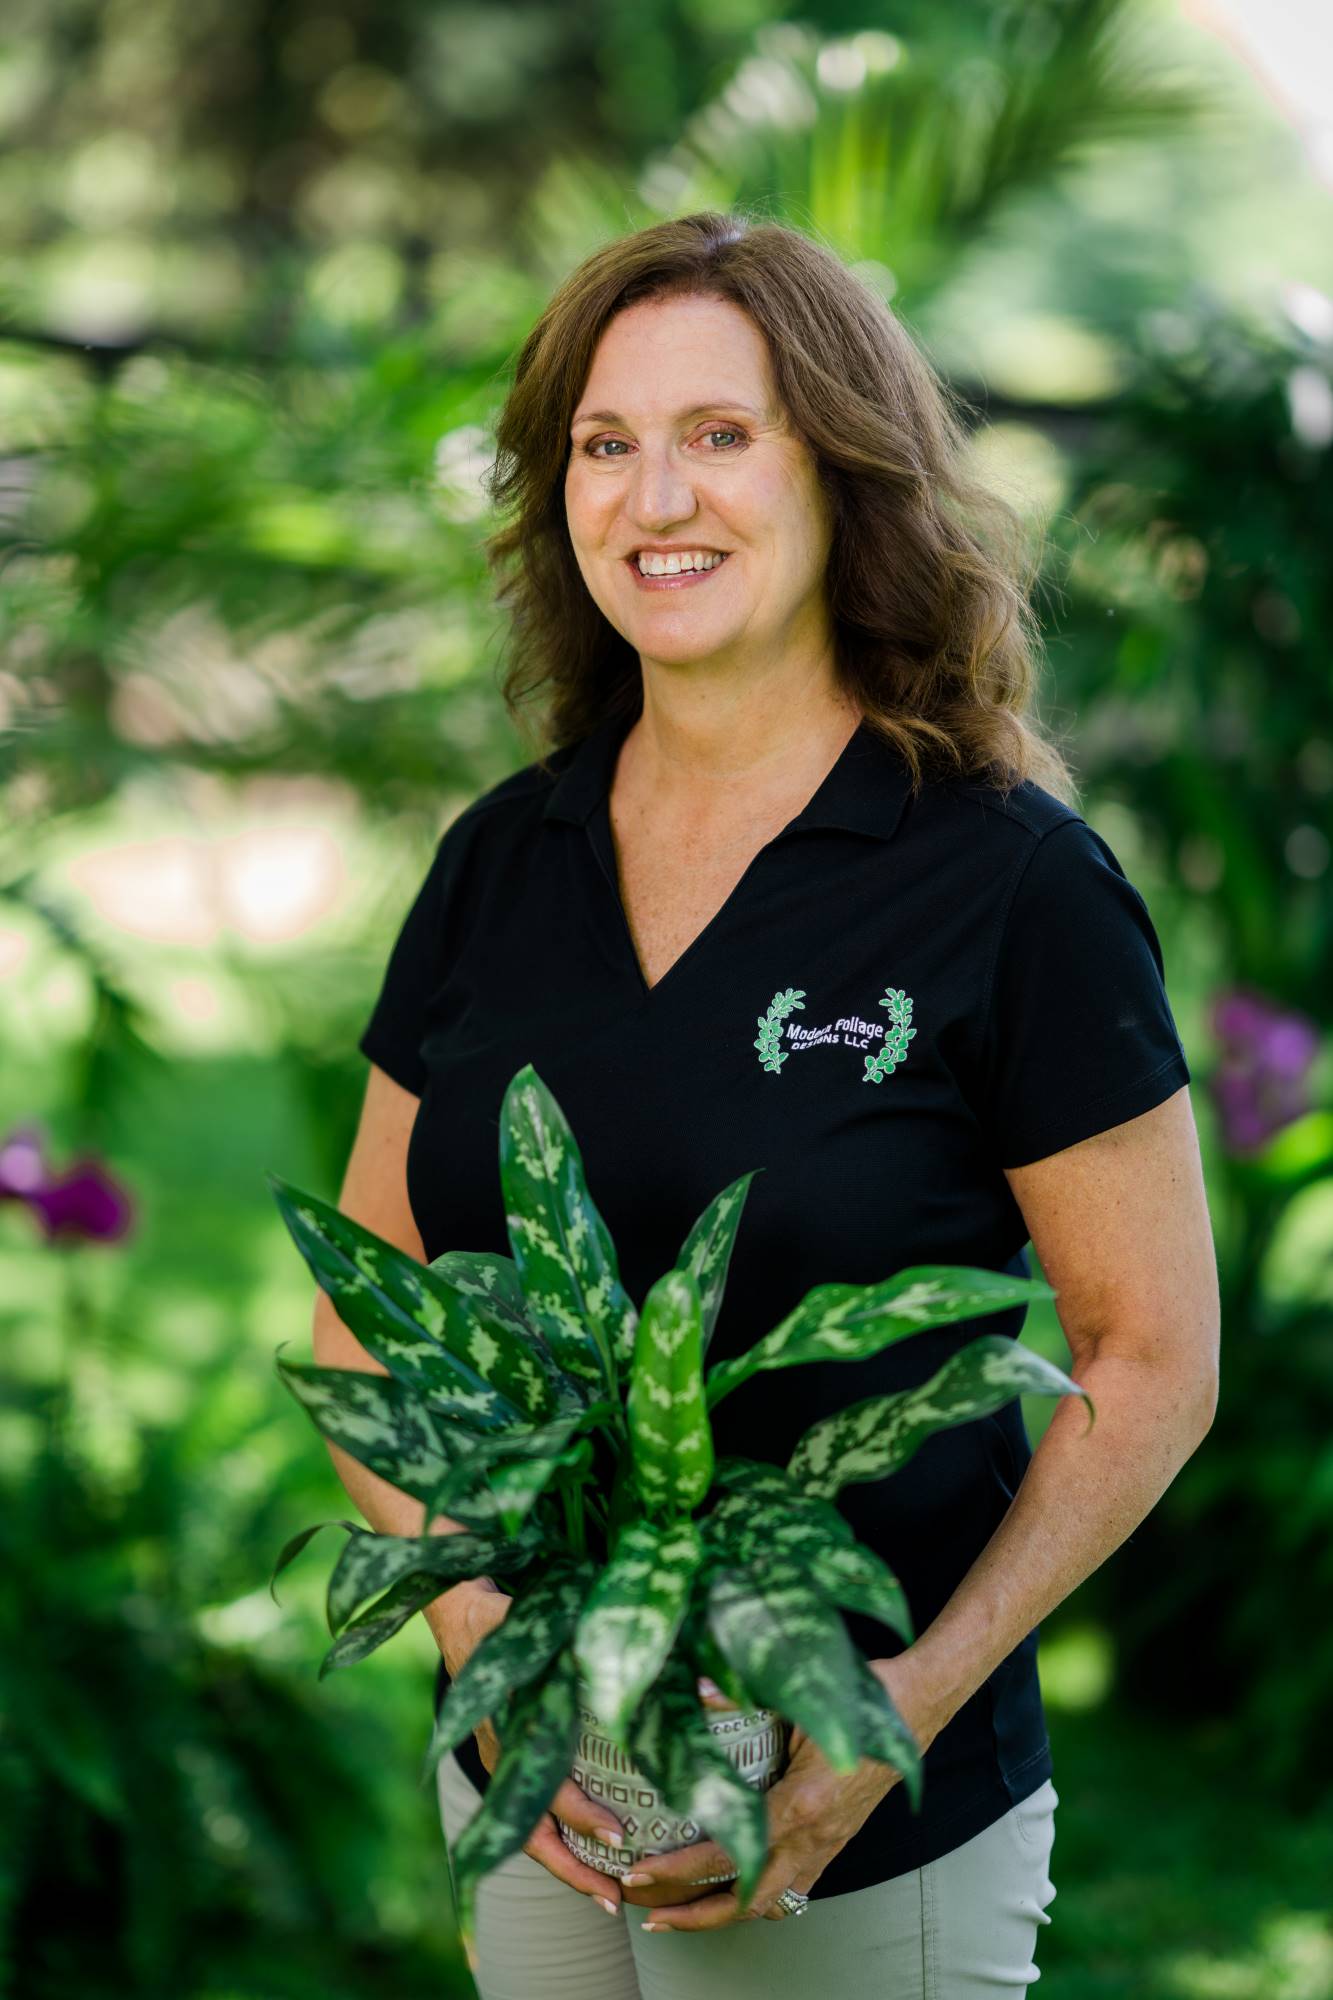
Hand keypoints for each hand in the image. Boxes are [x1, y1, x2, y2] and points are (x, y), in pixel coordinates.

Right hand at [438, 1582, 631, 1915]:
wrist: (460, 1614)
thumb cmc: (496, 1616)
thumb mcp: (518, 1618)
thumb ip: (549, 1631)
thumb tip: (588, 1638)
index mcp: (507, 1729)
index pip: (544, 1784)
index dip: (579, 1812)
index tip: (617, 1835)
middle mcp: (503, 1756)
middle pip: (532, 1832)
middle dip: (574, 1869)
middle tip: (616, 1898)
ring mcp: (502, 1764)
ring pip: (530, 1832)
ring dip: (568, 1866)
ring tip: (609, 1897)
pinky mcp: (509, 1762)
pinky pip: (531, 1814)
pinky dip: (560, 1839)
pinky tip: (594, 1857)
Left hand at [621, 1655, 941, 1930]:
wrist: (918, 1703)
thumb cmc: (863, 1696)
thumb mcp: (798, 1694)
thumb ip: (743, 1697)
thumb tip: (692, 1687)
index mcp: (802, 1804)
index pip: (728, 1853)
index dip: (679, 1870)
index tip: (641, 1873)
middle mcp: (815, 1836)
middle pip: (747, 1902)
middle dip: (694, 1915)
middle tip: (648, 1913)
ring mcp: (830, 1844)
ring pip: (773, 1903)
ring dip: (725, 1913)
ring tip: (682, 1913)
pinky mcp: (838, 1841)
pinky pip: (797, 1886)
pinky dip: (762, 1898)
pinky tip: (737, 1890)